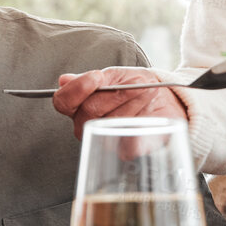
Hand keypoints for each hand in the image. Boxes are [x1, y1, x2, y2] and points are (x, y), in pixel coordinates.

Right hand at [52, 67, 188, 140]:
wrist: (162, 99)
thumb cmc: (136, 86)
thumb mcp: (117, 75)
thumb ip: (93, 80)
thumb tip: (65, 80)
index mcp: (78, 104)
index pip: (63, 101)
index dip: (77, 89)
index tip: (96, 77)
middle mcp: (86, 124)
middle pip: (89, 110)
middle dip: (115, 94)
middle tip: (135, 84)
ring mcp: (102, 138)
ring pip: (111, 122)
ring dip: (132, 103)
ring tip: (144, 94)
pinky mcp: (124, 151)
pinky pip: (127, 144)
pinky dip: (140, 125)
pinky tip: (147, 114)